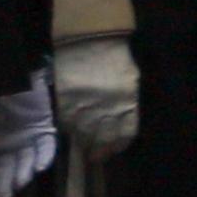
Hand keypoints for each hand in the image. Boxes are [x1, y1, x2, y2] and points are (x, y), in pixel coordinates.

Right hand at [0, 67, 59, 196]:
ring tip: (17, 185)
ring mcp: (26, 137)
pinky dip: (44, 157)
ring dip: (22, 174)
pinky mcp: (43, 128)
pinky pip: (46, 147)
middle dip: (2, 185)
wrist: (13, 64)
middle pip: (6, 170)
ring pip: (25, 162)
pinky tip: (39, 167)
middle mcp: (7, 143)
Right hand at [53, 35, 141, 161]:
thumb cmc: (114, 58)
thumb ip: (128, 103)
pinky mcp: (66, 101)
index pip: (125, 134)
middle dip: (100, 150)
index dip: (118, 145)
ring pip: (84, 134)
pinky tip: (70, 129)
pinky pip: (66, 122)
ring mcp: (85, 106)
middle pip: (103, 138)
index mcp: (127, 104)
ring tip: (82, 145)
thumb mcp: (130, 80)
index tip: (113, 150)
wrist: (90, 40)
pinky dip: (68, 128)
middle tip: (95, 156)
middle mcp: (107, 109)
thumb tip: (121, 121)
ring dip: (83, 142)